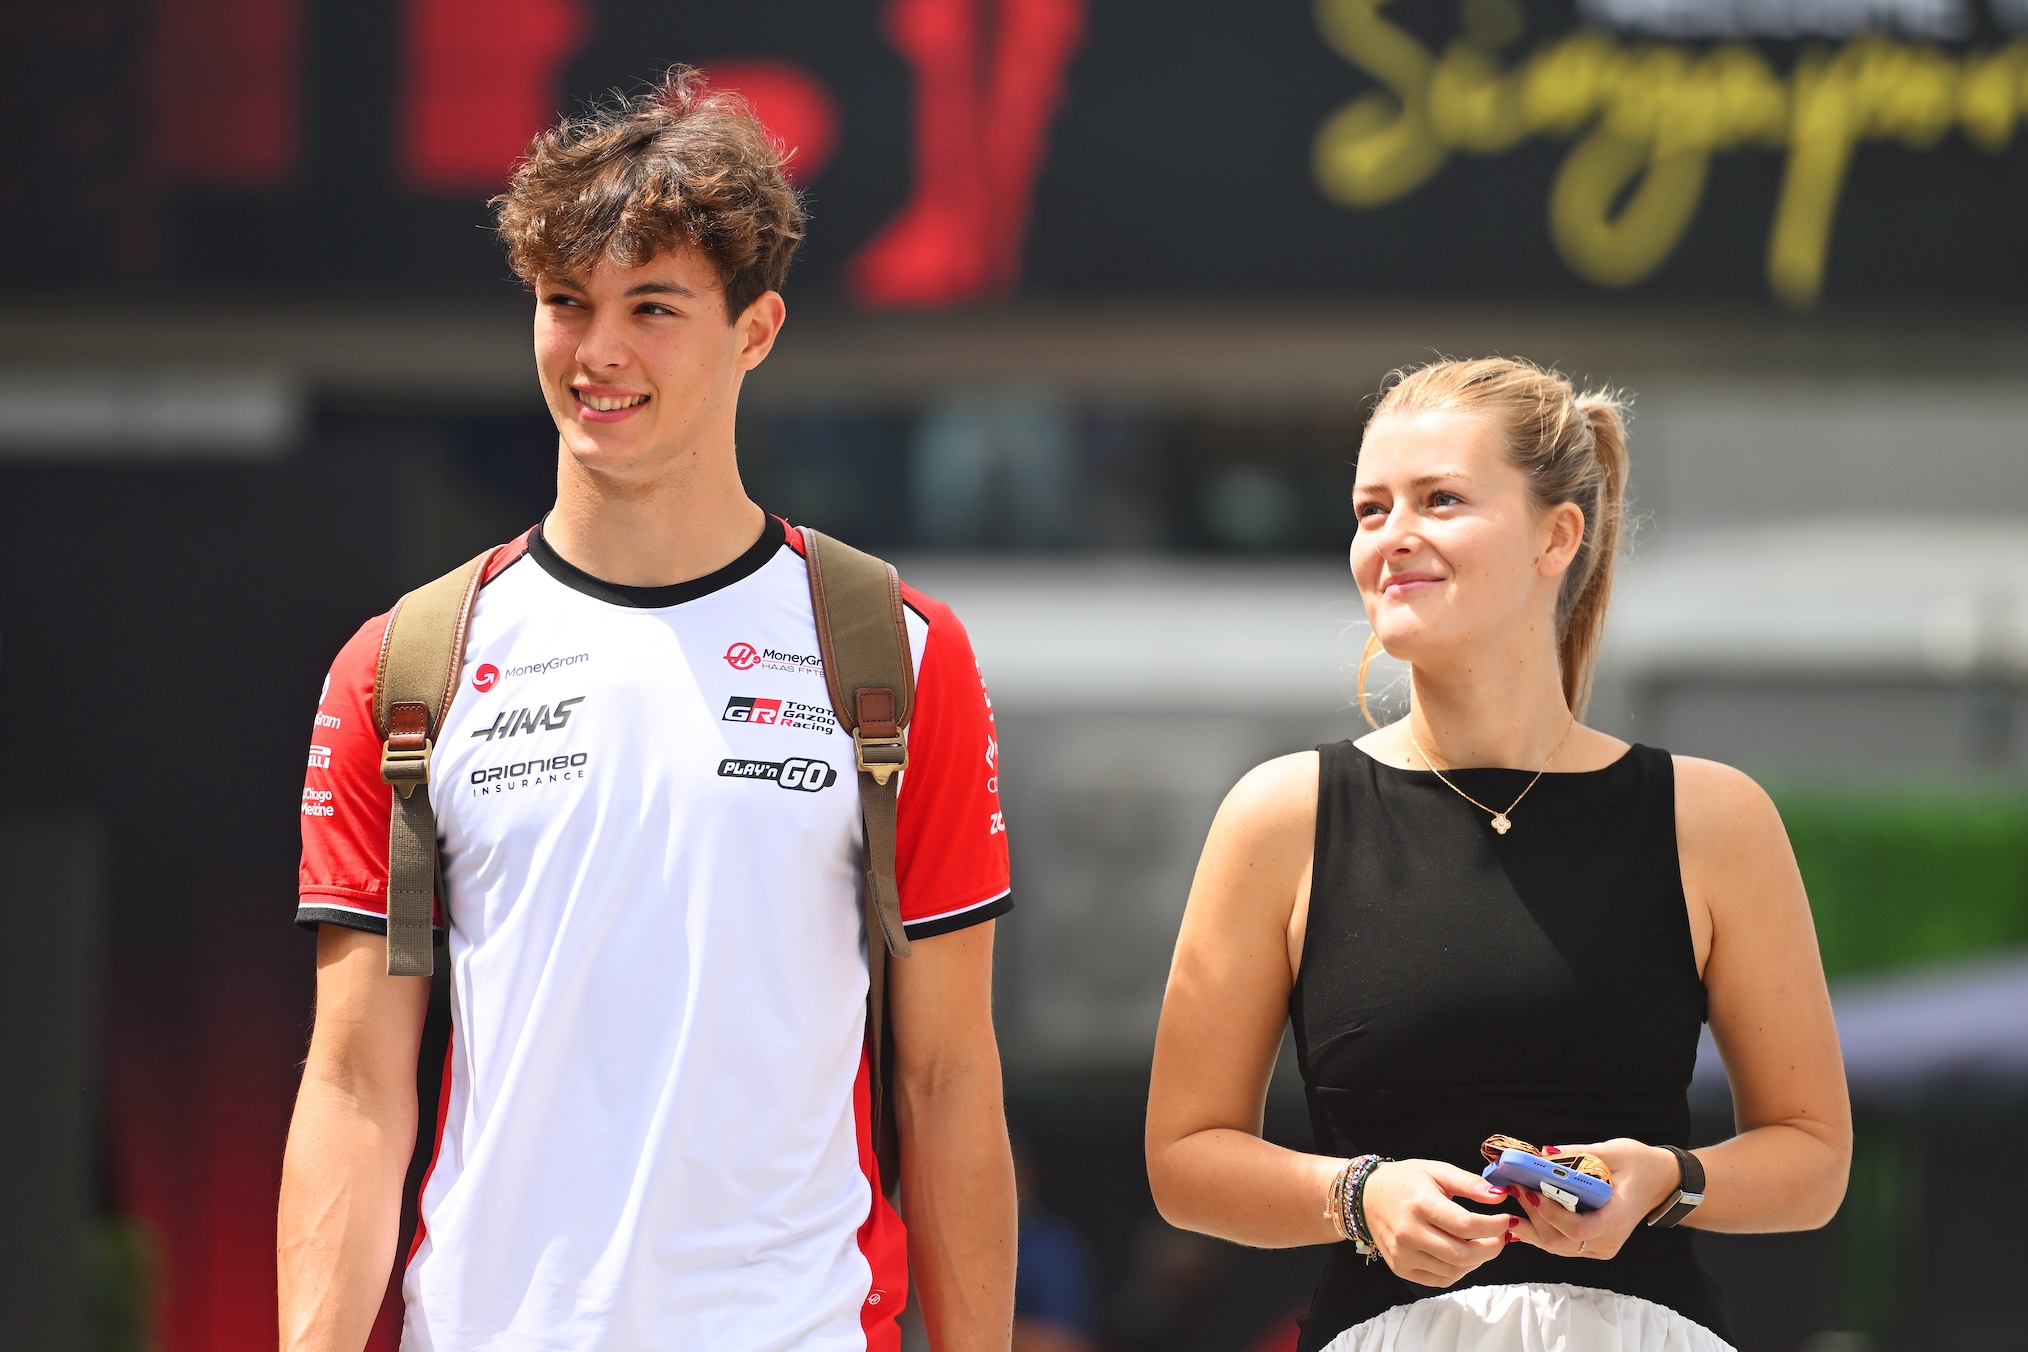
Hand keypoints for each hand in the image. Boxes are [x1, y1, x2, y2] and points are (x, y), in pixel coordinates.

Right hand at [1361, 1158, 1515, 1286]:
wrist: (1365, 1196)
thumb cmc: (1404, 1180)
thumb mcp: (1436, 1171)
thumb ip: (1469, 1183)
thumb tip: (1500, 1195)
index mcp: (1420, 1204)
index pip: (1466, 1225)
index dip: (1494, 1226)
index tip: (1508, 1220)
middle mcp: (1409, 1232)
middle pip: (1463, 1254)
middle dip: (1492, 1248)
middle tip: (1502, 1237)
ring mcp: (1403, 1254)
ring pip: (1454, 1270)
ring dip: (1478, 1260)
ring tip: (1484, 1244)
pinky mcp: (1401, 1268)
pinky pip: (1440, 1279)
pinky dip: (1459, 1270)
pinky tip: (1464, 1255)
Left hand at [1507, 1139, 1682, 1260]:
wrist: (1660, 1181)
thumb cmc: (1638, 1164)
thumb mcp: (1612, 1151)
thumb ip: (1576, 1154)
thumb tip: (1540, 1154)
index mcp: (1616, 1219)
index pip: (1577, 1228)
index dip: (1550, 1213)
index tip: (1531, 1191)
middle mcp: (1608, 1241)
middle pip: (1559, 1240)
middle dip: (1532, 1215)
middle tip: (1514, 1187)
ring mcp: (1601, 1247)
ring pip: (1556, 1246)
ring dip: (1531, 1224)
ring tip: (1515, 1198)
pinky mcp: (1594, 1245)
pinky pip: (1561, 1244)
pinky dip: (1540, 1230)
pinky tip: (1524, 1214)